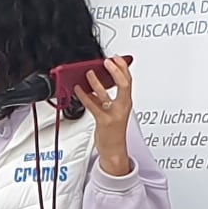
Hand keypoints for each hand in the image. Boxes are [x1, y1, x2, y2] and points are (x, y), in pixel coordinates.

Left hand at [76, 56, 136, 174]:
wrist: (114, 150)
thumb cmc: (114, 131)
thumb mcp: (114, 111)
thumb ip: (104, 98)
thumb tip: (94, 85)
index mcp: (126, 103)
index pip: (128, 81)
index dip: (123, 68)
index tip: (116, 58)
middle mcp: (122, 107)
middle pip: (124, 84)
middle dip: (116, 71)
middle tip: (107, 61)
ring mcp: (113, 114)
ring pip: (106, 94)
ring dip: (96, 82)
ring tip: (89, 73)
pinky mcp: (104, 121)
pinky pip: (93, 106)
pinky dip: (84, 96)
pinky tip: (78, 90)